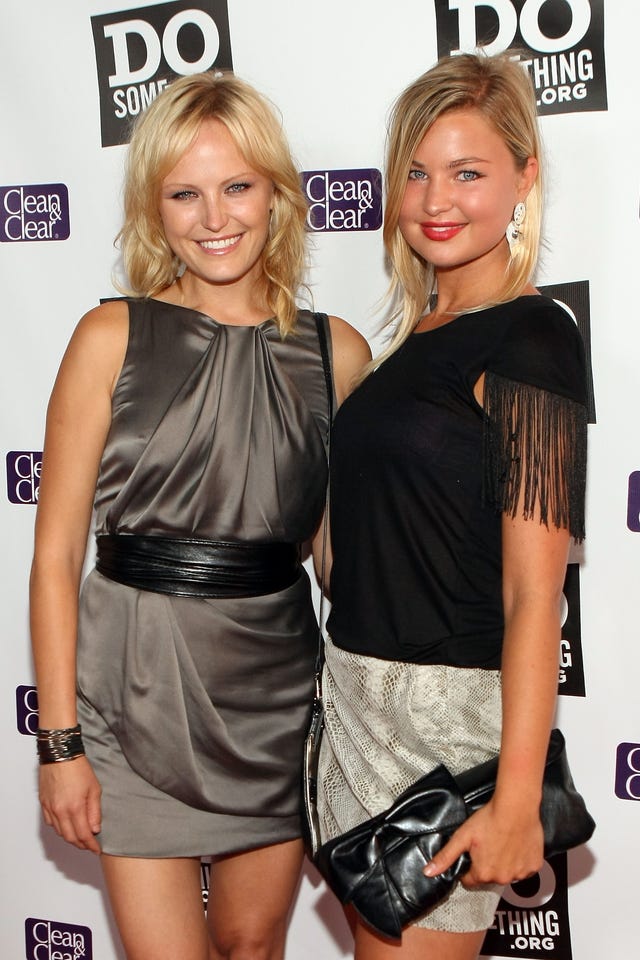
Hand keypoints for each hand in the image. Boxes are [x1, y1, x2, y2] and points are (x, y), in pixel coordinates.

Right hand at [39, 756, 102, 853]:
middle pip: (70, 837)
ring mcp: (50, 808)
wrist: (60, 754)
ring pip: (59, 832)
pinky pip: (51, 823)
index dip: (91, 845)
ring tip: (81, 837)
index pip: (83, 835)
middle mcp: (60, 811)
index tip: (96, 849)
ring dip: (70, 838)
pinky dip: (60, 828)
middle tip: (90, 846)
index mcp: (74, 808)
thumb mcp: (94, 788)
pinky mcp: (44, 804)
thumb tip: (95, 829)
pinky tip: (67, 826)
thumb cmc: (79, 768)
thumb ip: (95, 811)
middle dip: (81, 844)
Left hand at [424, 797, 543, 886]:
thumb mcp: (462, 836)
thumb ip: (445, 857)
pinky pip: (524, 868)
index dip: (468, 867)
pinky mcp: (534, 866)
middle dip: (487, 864)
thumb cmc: (489, 819)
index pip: (470, 880)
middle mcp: (502, 878)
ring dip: (504, 863)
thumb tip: (428, 872)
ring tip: (502, 842)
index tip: (472, 854)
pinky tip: (515, 845)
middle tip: (488, 844)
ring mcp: (520, 874)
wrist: (515, 807)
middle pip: (489, 877)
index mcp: (484, 873)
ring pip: (507, 873)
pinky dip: (520, 860)